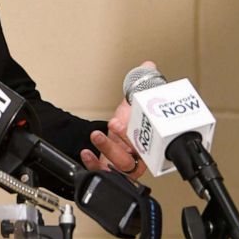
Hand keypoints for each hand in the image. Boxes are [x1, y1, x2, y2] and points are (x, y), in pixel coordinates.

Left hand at [80, 61, 155, 179]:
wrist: (112, 145)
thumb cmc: (127, 130)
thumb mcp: (131, 106)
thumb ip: (138, 87)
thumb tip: (148, 65)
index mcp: (149, 141)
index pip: (151, 138)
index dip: (143, 130)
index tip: (130, 117)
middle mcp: (138, 155)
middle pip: (139, 152)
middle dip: (127, 139)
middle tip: (115, 124)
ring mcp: (123, 165)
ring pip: (122, 164)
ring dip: (109, 149)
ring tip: (97, 135)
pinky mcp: (108, 171)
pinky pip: (102, 173)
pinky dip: (93, 163)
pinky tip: (86, 152)